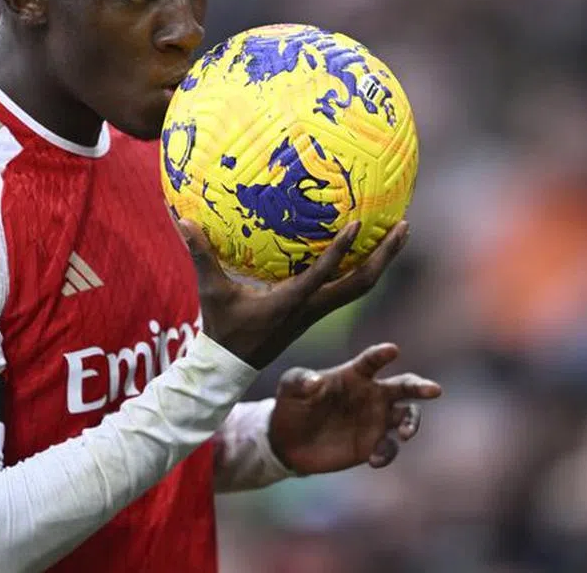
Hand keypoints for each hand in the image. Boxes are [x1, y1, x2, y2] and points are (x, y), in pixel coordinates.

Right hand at [178, 220, 408, 367]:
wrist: (231, 368)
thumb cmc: (223, 329)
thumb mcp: (211, 291)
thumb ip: (201, 255)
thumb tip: (182, 219)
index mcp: (292, 302)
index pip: (323, 274)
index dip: (342, 250)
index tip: (360, 223)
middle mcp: (313, 308)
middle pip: (362, 283)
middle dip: (385, 255)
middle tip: (405, 225)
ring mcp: (319, 312)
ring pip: (362, 286)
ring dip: (383, 260)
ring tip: (401, 232)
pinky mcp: (317, 312)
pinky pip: (350, 288)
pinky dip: (366, 267)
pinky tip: (373, 248)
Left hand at [267, 344, 441, 473]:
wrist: (288, 442)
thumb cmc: (291, 405)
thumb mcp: (288, 388)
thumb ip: (299, 380)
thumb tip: (315, 382)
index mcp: (354, 374)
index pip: (372, 360)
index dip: (382, 354)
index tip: (392, 350)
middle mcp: (371, 394)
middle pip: (404, 386)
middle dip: (421, 387)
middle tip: (434, 390)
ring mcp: (375, 420)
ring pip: (406, 416)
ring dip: (412, 423)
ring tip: (405, 434)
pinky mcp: (371, 445)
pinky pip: (389, 447)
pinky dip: (387, 453)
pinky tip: (374, 459)